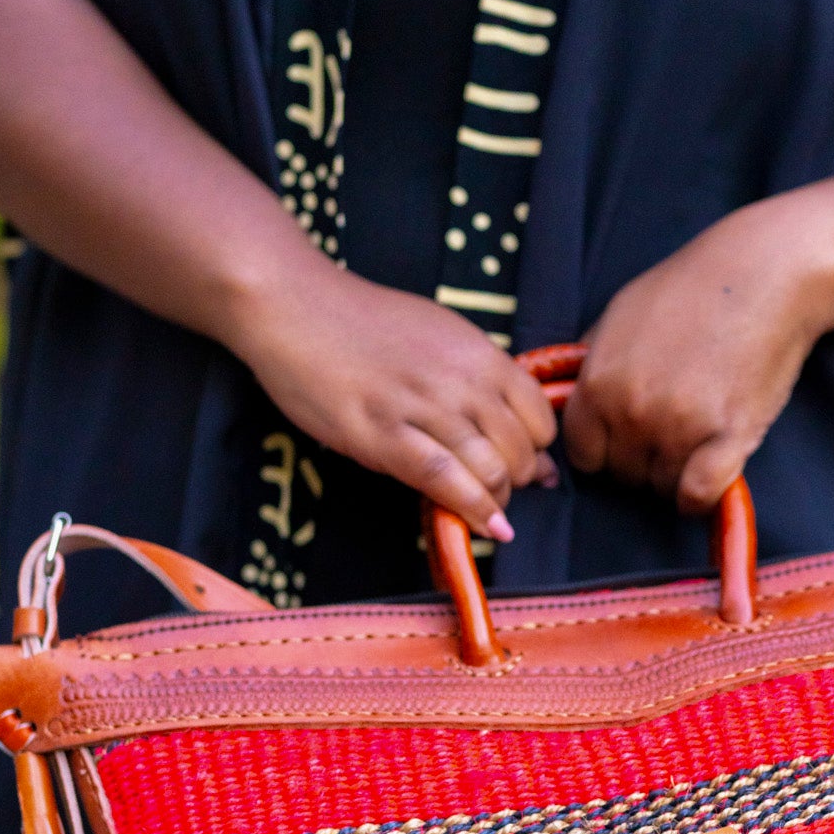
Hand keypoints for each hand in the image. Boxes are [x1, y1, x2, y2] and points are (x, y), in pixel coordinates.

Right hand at [232, 270, 557, 539]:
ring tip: (488, 509)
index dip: (538, 447)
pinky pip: (444, 481)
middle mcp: (460, 380)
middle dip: (519, 480)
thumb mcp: (439, 334)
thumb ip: (478, 376)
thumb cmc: (364, 323)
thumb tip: (520, 425)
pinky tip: (488, 528)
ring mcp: (422, 408)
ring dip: (496, 501)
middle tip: (500, 488)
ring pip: (489, 470)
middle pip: (520, 449)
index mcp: (478, 353)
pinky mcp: (382, 435)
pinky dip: (474, 510)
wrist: (295, 306)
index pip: (539, 415)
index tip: (526, 461)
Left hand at [563, 189, 833, 511]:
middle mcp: (633, 412)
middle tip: (670, 428)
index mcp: (599, 383)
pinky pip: (698, 495)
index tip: (625, 438)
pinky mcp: (729, 439)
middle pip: (622, 474)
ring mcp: (681, 428)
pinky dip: (700, 494)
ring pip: (661, 486)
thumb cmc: (691, 288)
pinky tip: (709, 470)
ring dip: (676, 472)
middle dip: (641, 460)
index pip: (583, 455)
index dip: (604, 450)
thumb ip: (593, 363)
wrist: (764, 275)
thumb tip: (574, 398)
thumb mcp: (619, 314)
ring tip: (696, 435)